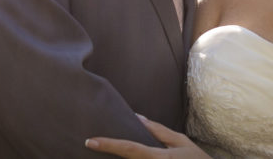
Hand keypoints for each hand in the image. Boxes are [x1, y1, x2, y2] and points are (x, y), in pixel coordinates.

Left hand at [85, 115, 210, 157]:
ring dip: (120, 158)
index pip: (130, 149)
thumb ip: (158, 131)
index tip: (91, 141)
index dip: (109, 145)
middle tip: (95, 144)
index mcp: (158, 158)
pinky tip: (122, 154)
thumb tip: (137, 117)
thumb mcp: (180, 142)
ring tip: (108, 147)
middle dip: (110, 152)